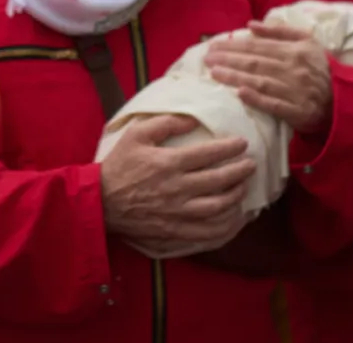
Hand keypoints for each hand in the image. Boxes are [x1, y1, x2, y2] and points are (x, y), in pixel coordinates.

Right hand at [100, 115, 255, 247]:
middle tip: (251, 165)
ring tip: (243, 187)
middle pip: (219, 180)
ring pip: (218, 208)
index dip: (230, 148)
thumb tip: (193, 120)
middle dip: (240, 171)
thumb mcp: (137, 134)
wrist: (101, 201)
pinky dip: (227, 227)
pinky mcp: (176, 230)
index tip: (242, 143)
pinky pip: (209, 233)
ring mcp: (178, 212)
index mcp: (169, 163)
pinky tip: (235, 218)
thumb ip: (166, 123)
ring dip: (236, 197)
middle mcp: (178, 188)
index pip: (209, 154)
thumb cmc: (120, 165)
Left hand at [204, 21, 333, 134]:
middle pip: (255, 62)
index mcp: (296, 50)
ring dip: (235, 76)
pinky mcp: (298, 111)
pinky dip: (257, 99)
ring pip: (260, 81)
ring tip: (214, 73)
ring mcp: (296, 90)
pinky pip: (275, 104)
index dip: (234, 45)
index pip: (258, 47)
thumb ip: (280, 32)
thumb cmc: (319, 69)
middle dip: (228, 59)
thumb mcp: (307, 43)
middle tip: (206, 58)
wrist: (342, 101)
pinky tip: (240, 94)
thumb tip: (251, 25)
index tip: (213, 45)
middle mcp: (295, 68)